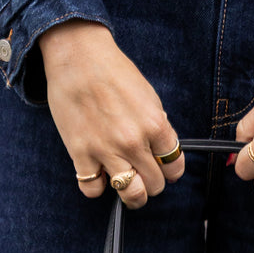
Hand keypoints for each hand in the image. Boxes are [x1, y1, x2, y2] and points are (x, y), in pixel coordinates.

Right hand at [38, 20, 184, 209]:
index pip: (175, 166)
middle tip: (143, 173)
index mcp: (155, 123)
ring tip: (126, 183)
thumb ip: (156, 124)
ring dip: (130, 194)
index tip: (163, 167)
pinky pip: (93, 190)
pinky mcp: (81, 154)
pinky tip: (98, 171)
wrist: (79, 57)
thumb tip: (160, 147)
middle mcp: (134, 141)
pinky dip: (97, 186)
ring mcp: (107, 150)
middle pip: (155, 185)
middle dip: (151, 182)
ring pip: (130, 195)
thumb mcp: (147, 94)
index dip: (170, 169)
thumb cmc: (113, 71)